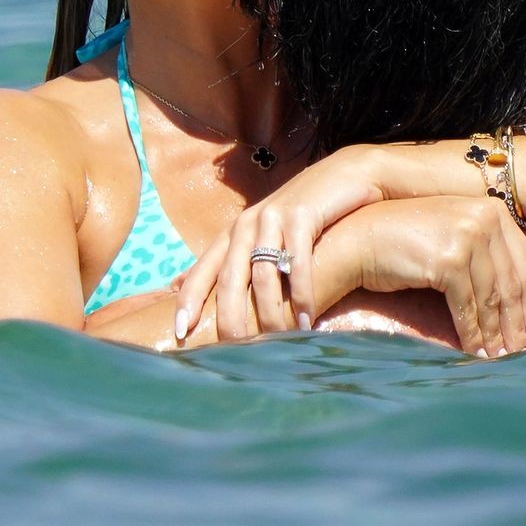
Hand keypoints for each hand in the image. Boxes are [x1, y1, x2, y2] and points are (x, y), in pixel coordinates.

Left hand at [172, 147, 387, 341]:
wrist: (346, 176)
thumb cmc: (307, 213)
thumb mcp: (268, 232)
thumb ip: (239, 258)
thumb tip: (195, 287)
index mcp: (234, 231)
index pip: (203, 269)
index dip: (188, 300)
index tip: (179, 332)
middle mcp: (247, 223)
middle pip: (229, 279)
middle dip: (229, 318)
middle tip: (234, 350)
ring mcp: (273, 217)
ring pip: (263, 276)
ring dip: (271, 314)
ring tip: (279, 342)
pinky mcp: (301, 215)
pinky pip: (297, 263)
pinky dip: (301, 295)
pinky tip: (307, 319)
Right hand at [351, 196, 525, 356]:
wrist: (358, 239)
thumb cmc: (407, 239)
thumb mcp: (459, 235)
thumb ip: (501, 246)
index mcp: (492, 210)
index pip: (523, 266)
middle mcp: (484, 218)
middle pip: (511, 284)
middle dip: (518, 326)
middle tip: (525, 357)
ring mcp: (466, 237)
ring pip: (491, 300)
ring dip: (497, 337)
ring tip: (502, 362)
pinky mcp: (448, 260)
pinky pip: (468, 308)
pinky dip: (474, 336)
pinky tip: (476, 355)